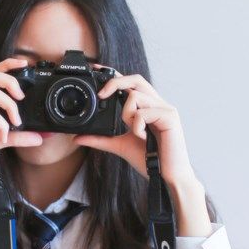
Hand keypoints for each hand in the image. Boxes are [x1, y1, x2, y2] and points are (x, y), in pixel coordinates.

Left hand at [74, 72, 202, 191]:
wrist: (167, 178)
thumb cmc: (150, 161)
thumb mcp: (119, 146)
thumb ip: (100, 140)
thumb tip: (78, 138)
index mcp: (148, 107)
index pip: (132, 83)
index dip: (114, 74)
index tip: (96, 69)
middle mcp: (158, 104)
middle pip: (136, 78)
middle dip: (116, 82)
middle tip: (101, 95)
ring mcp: (166, 108)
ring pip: (136, 95)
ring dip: (127, 114)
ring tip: (134, 131)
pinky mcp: (171, 116)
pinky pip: (144, 112)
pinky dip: (137, 126)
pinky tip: (142, 137)